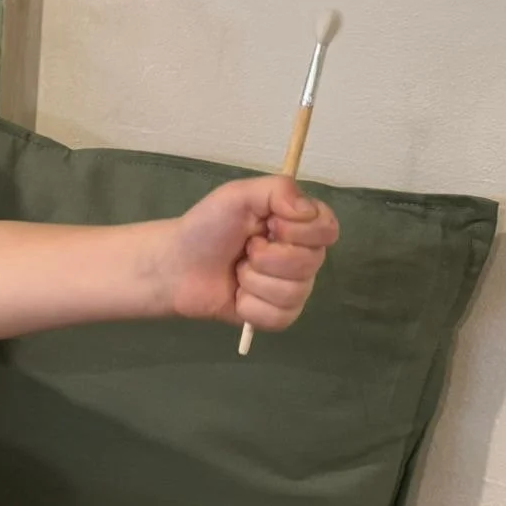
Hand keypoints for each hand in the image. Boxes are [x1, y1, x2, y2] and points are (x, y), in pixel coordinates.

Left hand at [161, 176, 339, 329]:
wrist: (176, 266)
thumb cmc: (207, 227)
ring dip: (254, 281)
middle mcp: (302, 257)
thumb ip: (278, 189)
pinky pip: (279, 316)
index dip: (301, 231)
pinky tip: (237, 296)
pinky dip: (251, 306)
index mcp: (298, 226)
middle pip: (311, 263)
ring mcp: (292, 288)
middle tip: (245, 249)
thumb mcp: (238, 195)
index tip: (270, 225)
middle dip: (268, 256)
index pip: (328, 230)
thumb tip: (307, 210)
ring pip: (294, 292)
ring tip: (237, 271)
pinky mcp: (277, 315)